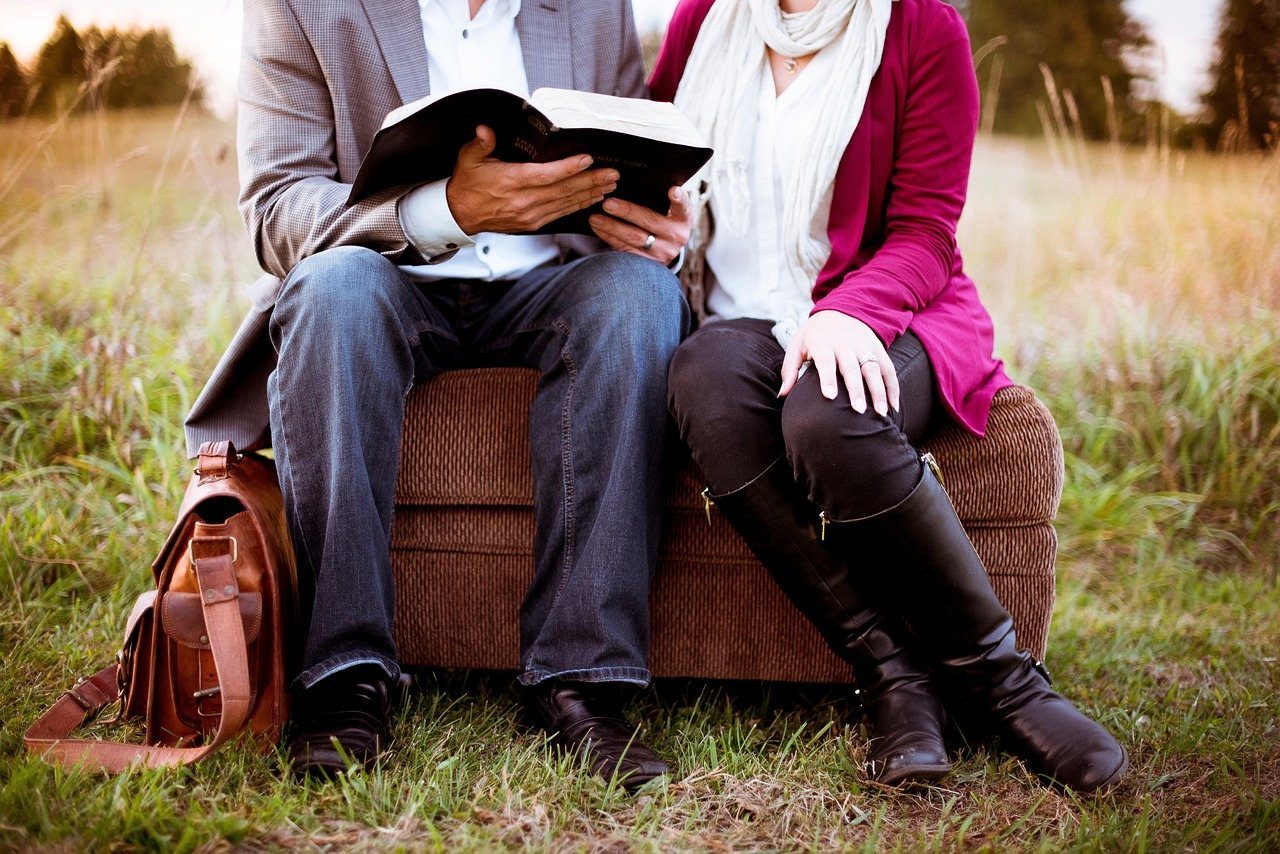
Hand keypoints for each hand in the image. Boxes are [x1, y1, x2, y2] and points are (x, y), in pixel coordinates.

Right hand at [445, 125, 619, 234]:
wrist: (460, 214)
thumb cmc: (468, 184)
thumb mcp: (468, 158)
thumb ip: (480, 144)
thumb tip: (485, 130)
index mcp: (511, 182)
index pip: (546, 175)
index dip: (569, 168)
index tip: (588, 159)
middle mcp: (524, 201)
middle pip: (564, 191)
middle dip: (591, 182)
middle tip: (612, 174)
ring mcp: (530, 215)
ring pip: (566, 204)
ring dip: (590, 194)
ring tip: (610, 186)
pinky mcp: (533, 223)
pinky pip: (561, 214)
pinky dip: (578, 206)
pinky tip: (592, 200)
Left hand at [587, 186, 692, 265]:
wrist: (667, 249)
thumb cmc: (665, 220)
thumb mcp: (670, 211)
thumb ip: (661, 199)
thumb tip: (638, 179)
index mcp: (683, 219)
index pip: (683, 207)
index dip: (679, 199)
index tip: (672, 190)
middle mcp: (676, 237)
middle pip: (650, 222)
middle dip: (627, 212)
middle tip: (608, 204)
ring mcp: (662, 253)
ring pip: (634, 239)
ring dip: (612, 227)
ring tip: (595, 218)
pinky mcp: (647, 264)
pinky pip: (625, 250)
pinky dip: (609, 238)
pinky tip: (598, 229)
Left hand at [778, 311, 900, 415]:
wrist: (841, 309)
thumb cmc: (815, 334)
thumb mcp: (797, 344)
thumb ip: (789, 369)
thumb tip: (783, 394)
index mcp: (823, 342)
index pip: (826, 361)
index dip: (828, 378)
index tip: (830, 396)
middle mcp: (845, 344)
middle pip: (852, 368)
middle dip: (856, 390)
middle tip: (858, 410)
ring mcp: (864, 346)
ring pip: (874, 369)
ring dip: (879, 391)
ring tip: (880, 412)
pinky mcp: (878, 348)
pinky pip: (888, 368)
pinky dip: (893, 387)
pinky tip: (893, 406)